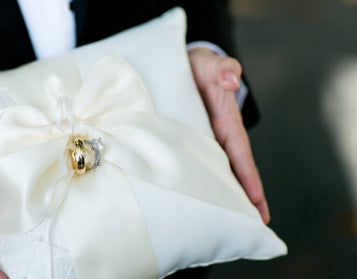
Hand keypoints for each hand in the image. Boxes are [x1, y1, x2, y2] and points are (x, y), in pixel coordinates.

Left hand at [188, 47, 269, 223]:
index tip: (257, 207)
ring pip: (213, 171)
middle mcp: (216, 135)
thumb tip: (231, 78)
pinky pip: (194, 162)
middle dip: (241, 199)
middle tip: (249, 227)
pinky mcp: (186, 138)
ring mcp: (202, 138)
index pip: (240, 157)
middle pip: (231, 172)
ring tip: (222, 222)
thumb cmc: (200, 65)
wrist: (181, 63)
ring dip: (220, 194)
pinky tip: (193, 198)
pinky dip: (198, 180)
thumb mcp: (211, 63)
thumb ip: (223, 67)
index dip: (249, 182)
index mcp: (225, 122)